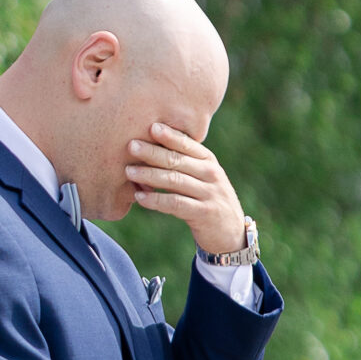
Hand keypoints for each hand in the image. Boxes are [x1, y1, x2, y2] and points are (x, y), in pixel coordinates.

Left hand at [125, 123, 246, 253]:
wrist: (231, 232)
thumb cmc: (207, 200)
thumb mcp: (202, 177)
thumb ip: (182, 164)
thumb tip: (146, 151)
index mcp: (208, 161)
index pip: (187, 144)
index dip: (169, 135)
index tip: (151, 127)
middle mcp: (211, 174)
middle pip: (178, 160)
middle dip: (153, 152)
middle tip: (131, 145)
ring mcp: (209, 194)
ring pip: (175, 180)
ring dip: (150, 175)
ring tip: (129, 171)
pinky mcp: (204, 213)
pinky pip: (176, 204)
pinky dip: (156, 200)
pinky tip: (140, 197)